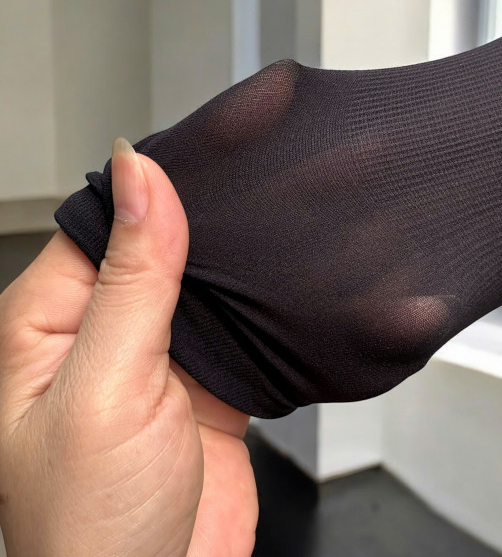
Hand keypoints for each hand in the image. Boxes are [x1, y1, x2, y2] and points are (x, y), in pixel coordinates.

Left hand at [0, 139, 257, 555]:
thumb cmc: (92, 524)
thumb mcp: (107, 386)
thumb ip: (132, 280)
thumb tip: (140, 179)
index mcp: (50, 322)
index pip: (102, 223)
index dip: (150, 189)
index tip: (205, 155)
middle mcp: (103, 333)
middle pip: (155, 248)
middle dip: (199, 223)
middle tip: (251, 185)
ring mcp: (158, 358)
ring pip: (199, 285)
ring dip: (231, 264)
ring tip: (273, 226)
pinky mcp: (205, 382)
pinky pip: (233, 327)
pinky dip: (257, 308)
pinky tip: (279, 287)